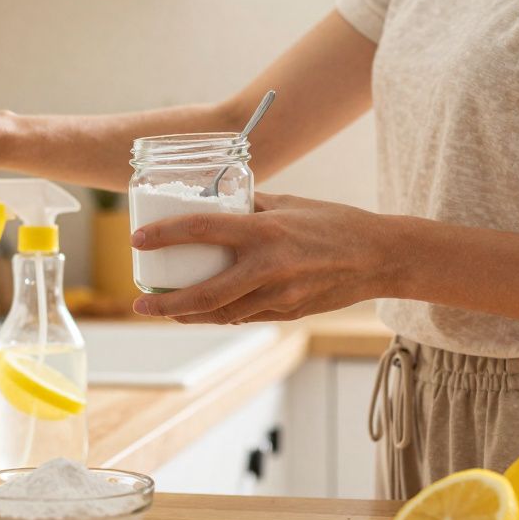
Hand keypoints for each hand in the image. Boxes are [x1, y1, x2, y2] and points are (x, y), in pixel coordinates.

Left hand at [130, 193, 399, 323]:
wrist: (381, 257)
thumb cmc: (335, 222)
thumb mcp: (290, 203)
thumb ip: (251, 206)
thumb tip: (216, 203)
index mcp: (265, 231)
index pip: (201, 230)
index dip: (165, 235)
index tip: (138, 240)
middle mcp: (269, 267)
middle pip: (204, 294)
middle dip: (165, 303)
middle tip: (140, 304)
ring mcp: (280, 296)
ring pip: (222, 313)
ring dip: (189, 314)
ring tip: (165, 309)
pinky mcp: (289, 313)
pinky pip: (244, 317)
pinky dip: (219, 315)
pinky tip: (202, 311)